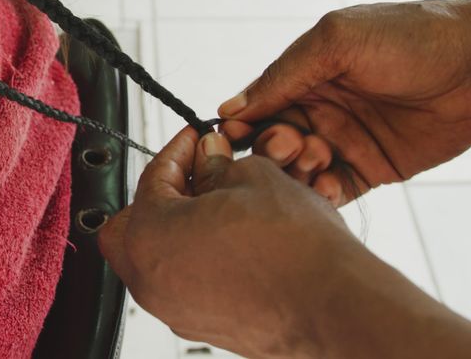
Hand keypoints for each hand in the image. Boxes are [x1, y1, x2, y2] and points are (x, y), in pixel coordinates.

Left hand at [99, 128, 362, 357]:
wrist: (334, 305)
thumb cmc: (295, 249)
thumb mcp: (252, 178)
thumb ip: (216, 164)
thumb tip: (208, 158)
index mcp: (149, 235)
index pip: (152, 178)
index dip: (180, 151)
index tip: (198, 142)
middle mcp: (151, 280)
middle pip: (136, 226)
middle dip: (163, 196)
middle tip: (196, 177)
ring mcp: (176, 310)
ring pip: (161, 259)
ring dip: (182, 229)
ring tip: (222, 207)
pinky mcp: (205, 327)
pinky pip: (187, 285)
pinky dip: (201, 260)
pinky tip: (236, 242)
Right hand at [219, 1, 470, 203]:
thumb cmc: (410, 38)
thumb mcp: (336, 41)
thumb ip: (284, 75)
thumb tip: (231, 106)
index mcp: (307, 75)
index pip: (260, 106)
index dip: (243, 123)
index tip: (230, 137)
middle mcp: (322, 109)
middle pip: (274, 141)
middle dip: (272, 148)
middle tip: (291, 144)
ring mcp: (346, 140)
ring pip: (300, 169)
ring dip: (296, 171)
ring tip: (316, 160)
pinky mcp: (372, 168)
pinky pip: (335, 189)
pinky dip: (322, 194)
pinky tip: (326, 188)